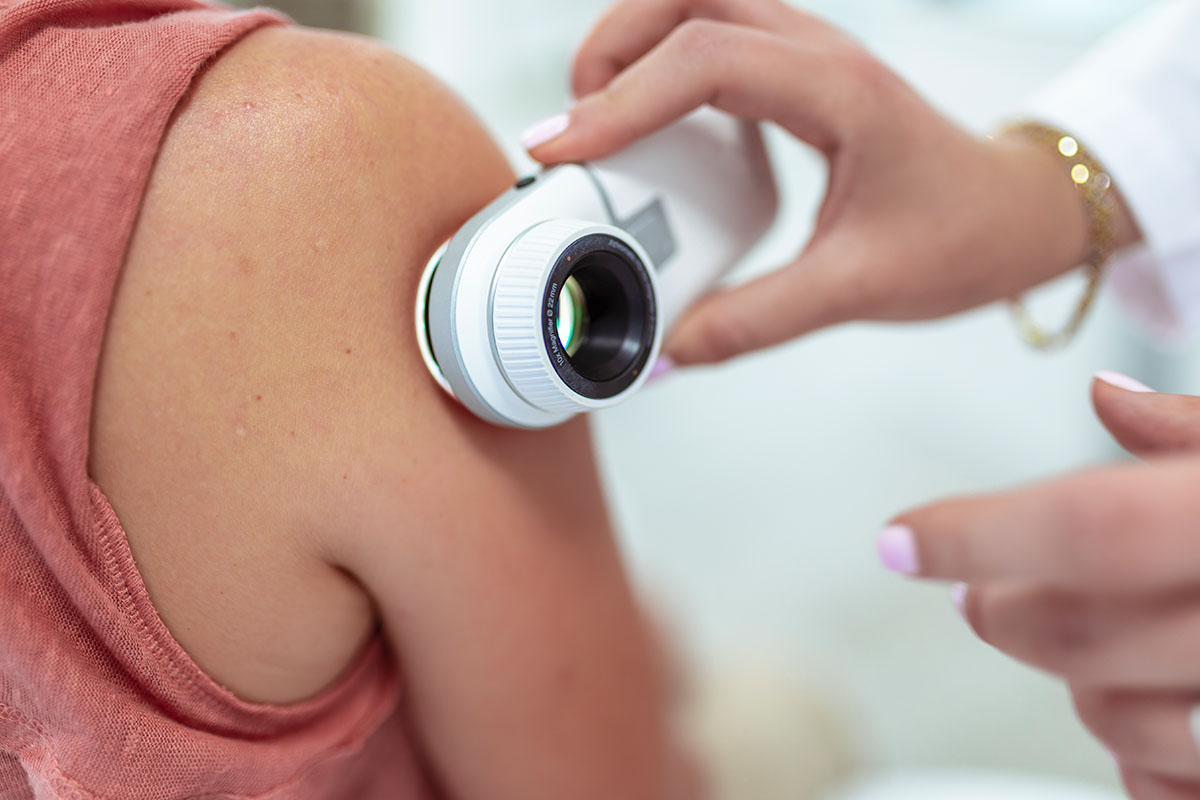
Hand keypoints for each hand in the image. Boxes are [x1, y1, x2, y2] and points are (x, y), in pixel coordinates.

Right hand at [524, 0, 1139, 365]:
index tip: (562, 150)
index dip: (620, 101)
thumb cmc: (963, 235)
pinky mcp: (800, 72)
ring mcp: (809, 53)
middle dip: (611, 49)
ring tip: (596, 116)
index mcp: (837, 90)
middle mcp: (819, 52)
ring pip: (697, 0)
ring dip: (633, 44)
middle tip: (574, 127)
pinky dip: (663, 62)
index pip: (704, 60)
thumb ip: (754, 323)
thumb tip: (667, 351)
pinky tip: (648, 121)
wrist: (1017, 212)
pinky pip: (714, 34)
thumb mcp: (856, 289)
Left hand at [883, 373, 1199, 798]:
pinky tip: (1148, 714)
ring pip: (1113, 718)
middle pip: (1078, 634)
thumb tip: (1106, 395)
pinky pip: (1166, 785)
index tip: (898, 541)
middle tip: (978, 593)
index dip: (977, 535)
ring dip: (1076, 681)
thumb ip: (1196, 431)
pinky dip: (1140, 758)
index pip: (1089, 528)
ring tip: (1088, 639)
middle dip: (1002, 610)